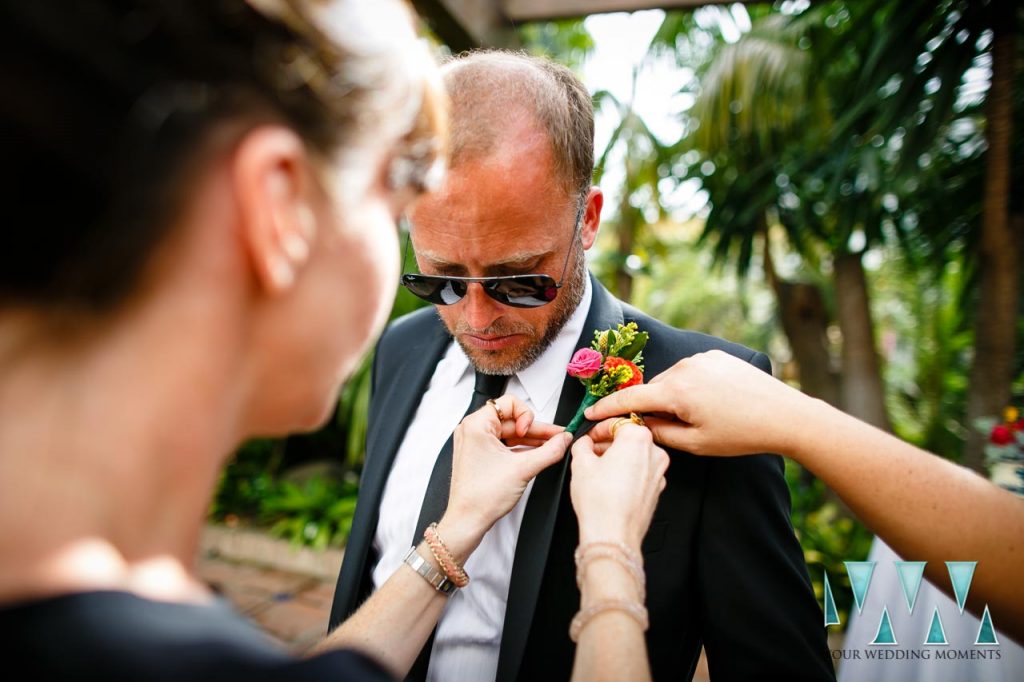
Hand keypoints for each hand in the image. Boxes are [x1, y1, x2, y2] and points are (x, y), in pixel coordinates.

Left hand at [440, 395, 570, 558]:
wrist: (468, 521)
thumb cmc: (481, 497)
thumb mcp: (523, 469)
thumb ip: (549, 451)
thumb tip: (563, 440)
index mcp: (476, 425)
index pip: (509, 403)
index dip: (527, 416)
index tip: (533, 432)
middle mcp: (473, 430)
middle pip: (513, 420)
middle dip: (537, 430)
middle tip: (558, 438)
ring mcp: (476, 443)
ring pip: (510, 434)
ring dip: (532, 440)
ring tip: (552, 447)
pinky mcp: (480, 456)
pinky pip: (505, 445)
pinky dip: (522, 449)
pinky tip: (539, 455)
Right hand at [569, 425, 667, 549]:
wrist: (613, 534)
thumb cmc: (601, 502)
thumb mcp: (580, 463)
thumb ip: (583, 445)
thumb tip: (585, 443)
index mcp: (638, 438)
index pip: (617, 422)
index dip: (598, 428)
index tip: (590, 435)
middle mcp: (654, 453)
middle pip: (629, 437)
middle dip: (609, 442)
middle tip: (590, 451)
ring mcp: (659, 472)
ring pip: (636, 455)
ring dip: (618, 457)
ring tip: (597, 469)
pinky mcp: (657, 489)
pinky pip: (641, 472)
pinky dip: (627, 472)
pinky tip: (609, 483)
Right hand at [584, 349, 807, 456]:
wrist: (785, 414)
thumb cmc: (741, 434)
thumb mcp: (696, 443)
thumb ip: (660, 433)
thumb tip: (638, 426)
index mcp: (676, 391)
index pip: (630, 398)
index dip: (607, 408)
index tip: (589, 414)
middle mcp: (684, 367)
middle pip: (652, 389)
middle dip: (651, 407)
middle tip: (663, 429)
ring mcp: (700, 358)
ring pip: (671, 380)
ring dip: (673, 397)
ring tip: (699, 418)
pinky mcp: (716, 355)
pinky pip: (690, 371)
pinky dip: (690, 386)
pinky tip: (711, 403)